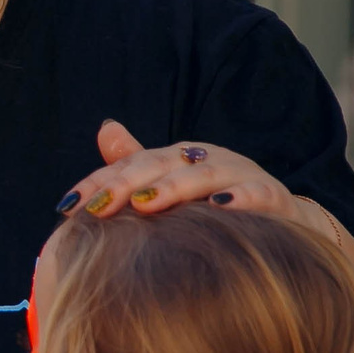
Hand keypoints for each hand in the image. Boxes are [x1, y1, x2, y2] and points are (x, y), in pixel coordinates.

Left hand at [58, 120, 296, 218]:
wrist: (285, 222)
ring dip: (174, 189)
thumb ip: (138, 164)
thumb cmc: (216, 204)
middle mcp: (206, 158)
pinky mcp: (273, 196)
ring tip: (146, 205)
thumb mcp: (175, 183)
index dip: (98, 184)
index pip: (129, 166)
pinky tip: (220, 210)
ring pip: (203, 177)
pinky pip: (257, 195)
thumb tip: (105, 129)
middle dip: (125, 185)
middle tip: (98, 208)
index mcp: (178, 157)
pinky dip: (240, 200)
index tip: (68, 208)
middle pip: (160, 166)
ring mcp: (240, 174)